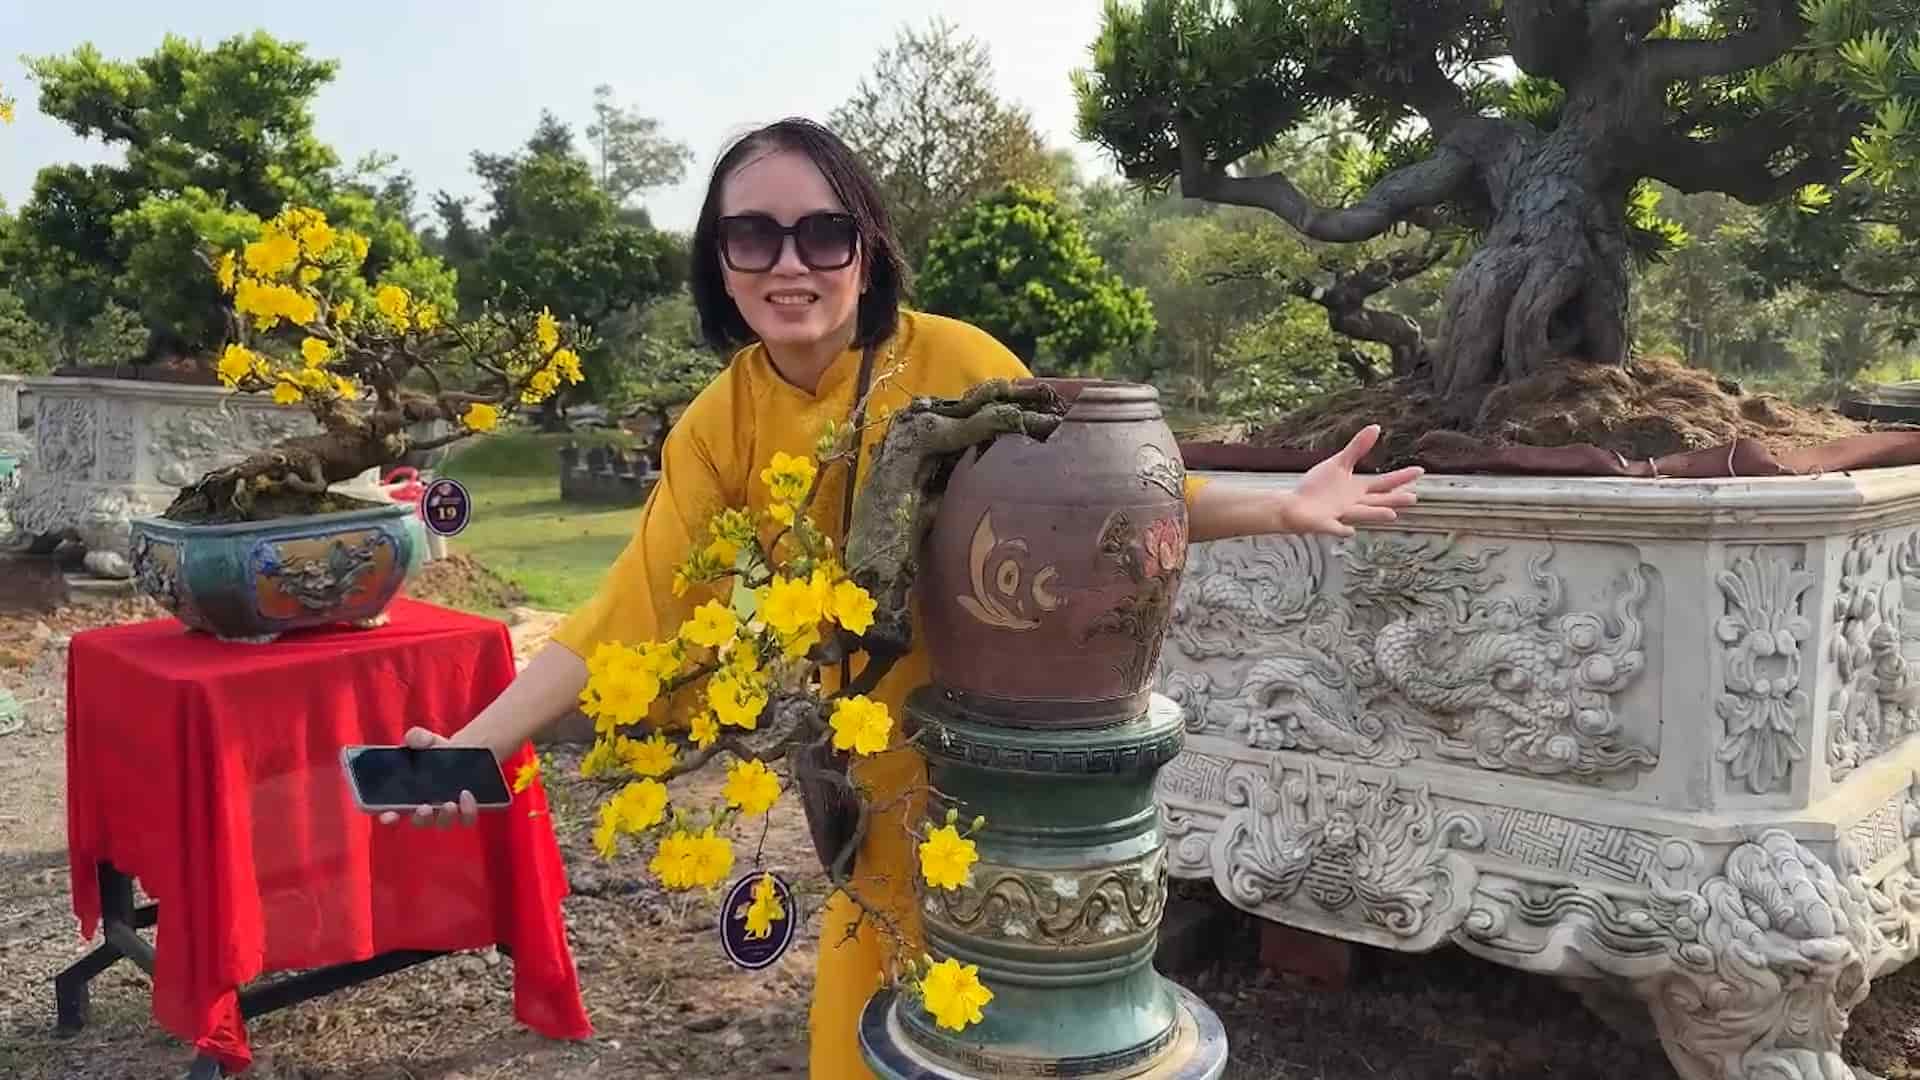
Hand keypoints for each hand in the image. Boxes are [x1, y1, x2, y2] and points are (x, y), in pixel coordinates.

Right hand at [375, 726, 480, 828]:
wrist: (468, 753)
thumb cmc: (438, 751)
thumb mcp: (428, 741)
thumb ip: (418, 738)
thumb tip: (413, 739)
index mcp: (409, 794)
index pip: (393, 812)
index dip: (388, 816)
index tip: (388, 816)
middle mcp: (427, 808)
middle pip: (419, 821)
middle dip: (420, 818)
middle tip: (424, 807)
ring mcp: (447, 811)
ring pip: (443, 823)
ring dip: (445, 816)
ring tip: (450, 804)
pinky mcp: (467, 810)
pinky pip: (466, 819)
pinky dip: (467, 811)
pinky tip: (467, 796)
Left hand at [1283, 424, 1422, 537]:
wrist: (1293, 506)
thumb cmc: (1317, 487)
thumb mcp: (1338, 464)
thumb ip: (1357, 448)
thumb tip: (1376, 427)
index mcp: (1357, 489)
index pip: (1384, 483)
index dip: (1401, 477)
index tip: (1420, 470)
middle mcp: (1353, 503)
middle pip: (1378, 500)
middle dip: (1394, 499)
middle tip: (1414, 497)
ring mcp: (1339, 514)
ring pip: (1361, 514)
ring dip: (1375, 514)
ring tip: (1392, 515)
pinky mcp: (1324, 523)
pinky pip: (1334, 527)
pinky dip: (1341, 529)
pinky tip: (1350, 531)